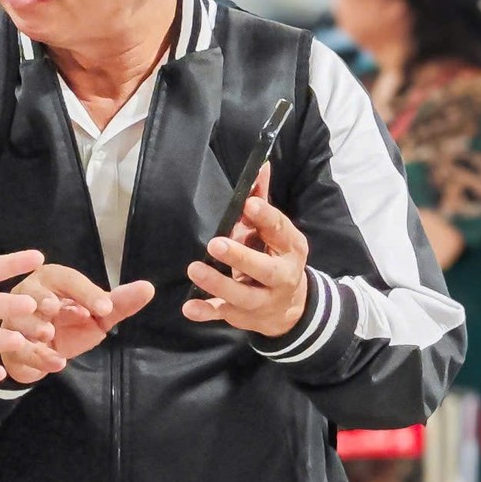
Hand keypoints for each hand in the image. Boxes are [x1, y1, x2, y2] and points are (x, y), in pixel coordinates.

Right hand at [0, 265, 153, 383]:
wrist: (42, 352)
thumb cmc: (69, 324)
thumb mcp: (97, 315)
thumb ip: (119, 303)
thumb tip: (148, 288)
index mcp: (53, 279)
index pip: (68, 279)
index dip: (86, 292)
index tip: (104, 307)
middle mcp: (29, 293)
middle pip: (38, 294)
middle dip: (47, 300)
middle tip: (57, 308)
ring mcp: (16, 319)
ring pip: (21, 320)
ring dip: (34, 325)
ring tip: (47, 333)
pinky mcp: (10, 344)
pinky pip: (22, 350)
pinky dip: (38, 356)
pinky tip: (56, 363)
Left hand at [184, 164, 311, 337]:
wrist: (291, 308)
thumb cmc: (275, 257)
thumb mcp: (276, 232)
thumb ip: (262, 201)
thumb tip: (260, 165)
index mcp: (290, 248)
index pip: (279, 230)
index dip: (264, 217)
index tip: (248, 204)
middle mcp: (280, 276)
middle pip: (264, 269)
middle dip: (240, 257)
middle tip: (215, 243)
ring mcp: (261, 299)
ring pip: (242, 294)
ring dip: (218, 283)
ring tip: (194, 269)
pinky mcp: (242, 315)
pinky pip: (224, 314)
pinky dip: (206, 312)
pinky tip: (189, 307)